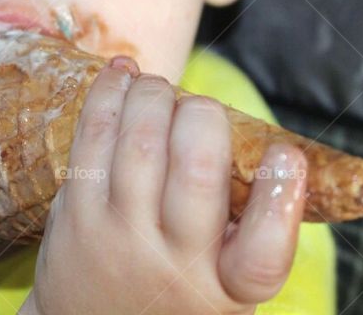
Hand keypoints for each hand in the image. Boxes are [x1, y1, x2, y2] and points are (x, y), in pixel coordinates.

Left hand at [21, 58, 306, 314]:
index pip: (263, 253)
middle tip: (202, 109)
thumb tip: (272, 146)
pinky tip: (123, 75)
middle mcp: (175, 265)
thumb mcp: (223, 277)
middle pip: (195, 174)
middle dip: (202, 117)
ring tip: (158, 88)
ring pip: (140, 142)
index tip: (285, 154)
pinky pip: (93, 137)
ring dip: (153, 96)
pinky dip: (110, 95)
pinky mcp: (77, 213)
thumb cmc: (173, 285)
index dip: (279, 198)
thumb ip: (246, 223)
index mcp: (228, 286)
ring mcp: (120, 237)